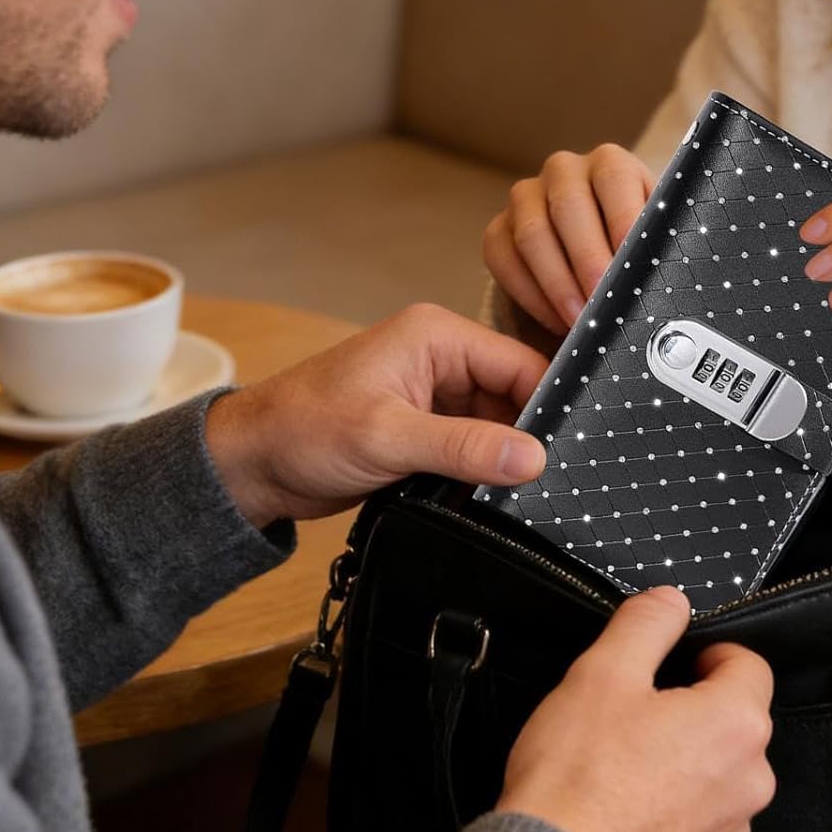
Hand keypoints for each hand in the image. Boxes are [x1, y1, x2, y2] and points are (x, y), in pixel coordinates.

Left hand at [204, 304, 547, 527]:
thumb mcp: (389, 438)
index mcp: (437, 336)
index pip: (519, 363)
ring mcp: (433, 395)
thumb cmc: (305, 429)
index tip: (578, 448)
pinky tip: (500, 496)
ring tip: (535, 493)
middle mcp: (441, 357)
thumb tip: (533, 458)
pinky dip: (483, 469)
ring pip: (496, 424)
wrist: (252, 464)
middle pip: (514, 394)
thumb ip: (465, 446)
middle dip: (530, 435)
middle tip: (560, 480)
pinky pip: (473, 445)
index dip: (549, 404)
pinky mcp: (425, 428)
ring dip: (506, 457)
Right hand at [483, 145, 653, 333]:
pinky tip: (555, 320)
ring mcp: (526, 198)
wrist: (591, 260)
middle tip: (603, 300)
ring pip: (532, 234)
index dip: (624, 220)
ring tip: (580, 321)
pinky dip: (530, 295)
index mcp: (610, 163)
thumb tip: (668, 279)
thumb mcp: (652, 239)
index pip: (615, 179)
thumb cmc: (632, 250)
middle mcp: (564, 171)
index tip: (633, 263)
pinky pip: (503, 259)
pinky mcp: (498, 229)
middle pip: (568, 207)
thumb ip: (659, 247)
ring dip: (557, 283)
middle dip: (587, 260)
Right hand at [497, 587, 775, 831]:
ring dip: (684, 754)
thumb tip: (671, 601)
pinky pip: (700, 812)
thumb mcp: (603, 670)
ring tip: (625, 755)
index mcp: (735, 724)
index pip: (749, 663)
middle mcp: (748, 781)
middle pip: (735, 717)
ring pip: (718, 767)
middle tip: (637, 704)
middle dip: (693, 703)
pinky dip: (672, 799)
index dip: (709, 651)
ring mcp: (728, 829)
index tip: (678, 658)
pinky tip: (625, 796)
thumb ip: (646, 622)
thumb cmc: (577, 777)